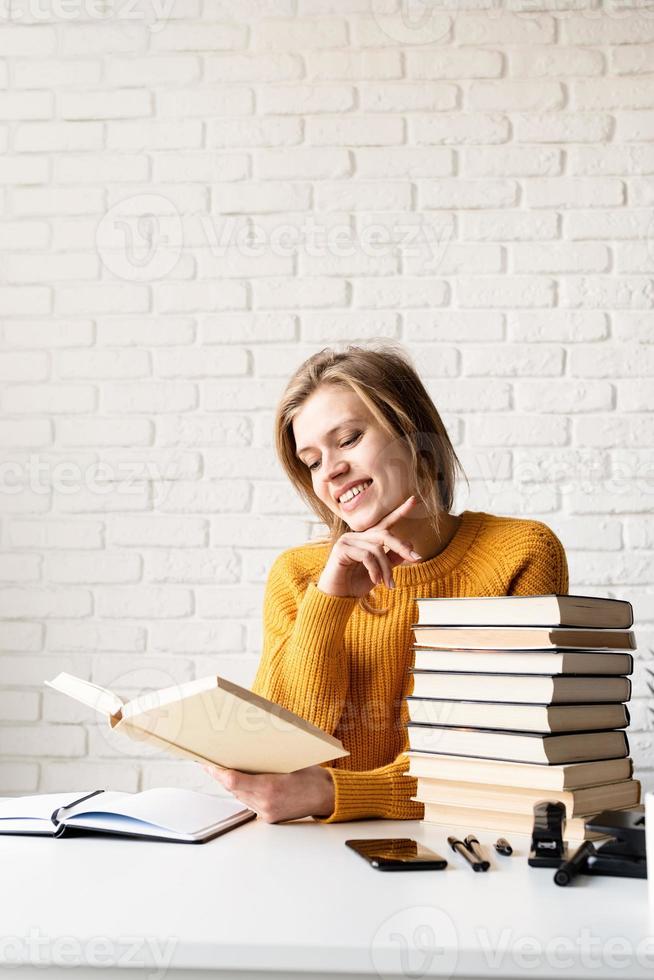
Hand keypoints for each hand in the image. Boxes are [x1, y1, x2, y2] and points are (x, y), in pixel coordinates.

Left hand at [201, 763, 335, 823]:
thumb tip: (246, 748)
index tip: (207, 763)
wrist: (327, 796)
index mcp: (270, 787)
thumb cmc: (312, 776)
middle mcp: (266, 803)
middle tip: (209, 762)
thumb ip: (267, 760)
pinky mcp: (270, 818)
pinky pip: (250, 803)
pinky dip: (244, 792)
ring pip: (240, 797)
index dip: (217, 772)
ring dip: (231, 784)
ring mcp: (267, 812)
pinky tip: (242, 782)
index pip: (233, 781)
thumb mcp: (290, 760)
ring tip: (222, 769)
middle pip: (233, 789)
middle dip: (220, 776)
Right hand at [316, 494, 421, 597]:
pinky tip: (375, 581)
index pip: (385, 523)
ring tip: (389, 584)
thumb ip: (392, 559)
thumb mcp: (380, 572)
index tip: (414, 500)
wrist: (338, 597)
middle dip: (401, 547)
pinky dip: (375, 570)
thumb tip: (410, 547)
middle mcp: (357, 536)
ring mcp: (347, 540)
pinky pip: (366, 556)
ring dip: (386, 568)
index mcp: (367, 539)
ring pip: (377, 548)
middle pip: (384, 534)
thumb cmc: (356, 584)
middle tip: (416, 559)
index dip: (399, 512)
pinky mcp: (341, 549)